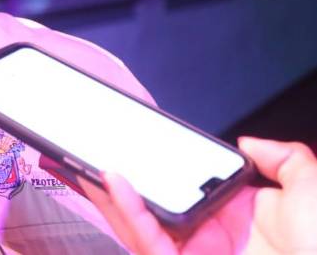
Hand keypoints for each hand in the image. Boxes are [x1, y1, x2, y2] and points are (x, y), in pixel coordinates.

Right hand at [82, 137, 316, 253]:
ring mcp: (194, 254)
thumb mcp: (309, 188)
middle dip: (122, 181)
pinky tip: (114, 181)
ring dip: (110, 193)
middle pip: (153, 206)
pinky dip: (127, 209)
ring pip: (139, 223)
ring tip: (89, 161)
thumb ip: (284, 158)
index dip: (162, 164)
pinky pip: (147, 238)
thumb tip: (251, 142)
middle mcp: (211, 237)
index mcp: (238, 217)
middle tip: (97, 152)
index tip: (142, 141)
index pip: (189, 186)